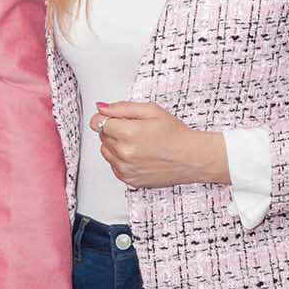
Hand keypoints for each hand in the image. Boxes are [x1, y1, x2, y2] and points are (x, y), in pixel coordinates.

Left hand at [89, 100, 228, 189]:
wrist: (191, 158)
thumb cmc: (175, 135)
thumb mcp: (151, 111)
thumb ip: (122, 108)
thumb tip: (101, 108)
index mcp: (128, 133)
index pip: (96, 123)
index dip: (106, 118)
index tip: (115, 118)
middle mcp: (124, 153)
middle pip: (102, 136)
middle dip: (114, 130)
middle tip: (136, 130)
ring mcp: (126, 168)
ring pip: (106, 152)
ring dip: (116, 145)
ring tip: (137, 142)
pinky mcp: (129, 180)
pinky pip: (114, 166)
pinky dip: (121, 160)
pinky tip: (138, 155)